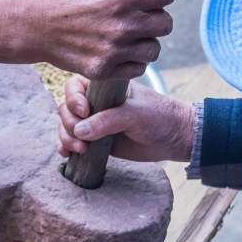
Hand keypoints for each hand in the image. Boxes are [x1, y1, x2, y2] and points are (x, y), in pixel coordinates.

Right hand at [21, 0, 174, 80]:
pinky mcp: (104, 70)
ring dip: (145, 40)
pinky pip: (138, 68)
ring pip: (154, 49)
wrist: (34, 26)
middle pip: (165, 23)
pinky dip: (133, 60)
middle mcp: (122, 26)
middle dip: (155, 16)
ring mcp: (114, 51)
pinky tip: (119, 50)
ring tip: (127, 34)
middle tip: (137, 16)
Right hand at [56, 75, 193, 162]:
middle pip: (67, 108)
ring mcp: (95, 123)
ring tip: (80, 150)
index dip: (73, 98)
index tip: (85, 112)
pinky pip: (74, 143)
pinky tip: (67, 155)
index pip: (75, 86)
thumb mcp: (134, 114)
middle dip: (69, 123)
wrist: (175, 138)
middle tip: (81, 137)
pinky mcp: (97, 141)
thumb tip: (79, 132)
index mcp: (105, 88)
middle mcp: (97, 103)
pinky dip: (66, 148)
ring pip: (67, 126)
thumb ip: (107, 121)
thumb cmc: (159, 117)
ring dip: (66, 138)